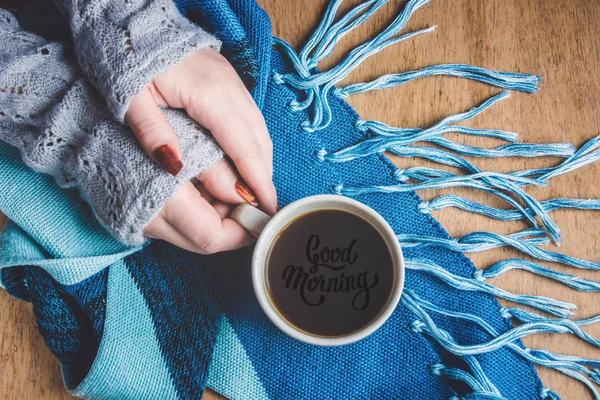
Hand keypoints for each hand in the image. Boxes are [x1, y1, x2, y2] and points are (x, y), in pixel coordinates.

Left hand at [125, 48, 276, 252]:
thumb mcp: (130, 98)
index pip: (244, 148)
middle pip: (259, 141)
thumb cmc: (127, 59)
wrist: (130, 22)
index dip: (257, 182)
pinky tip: (243, 163)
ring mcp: (233, 82)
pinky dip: (252, 146)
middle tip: (260, 210)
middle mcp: (230, 88)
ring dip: (260, 162)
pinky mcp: (228, 80)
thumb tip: (175, 168)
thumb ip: (152, 133)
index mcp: (210, 94)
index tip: (267, 209)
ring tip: (254, 193)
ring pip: (259, 130)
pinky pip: (250, 119)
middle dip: (263, 177)